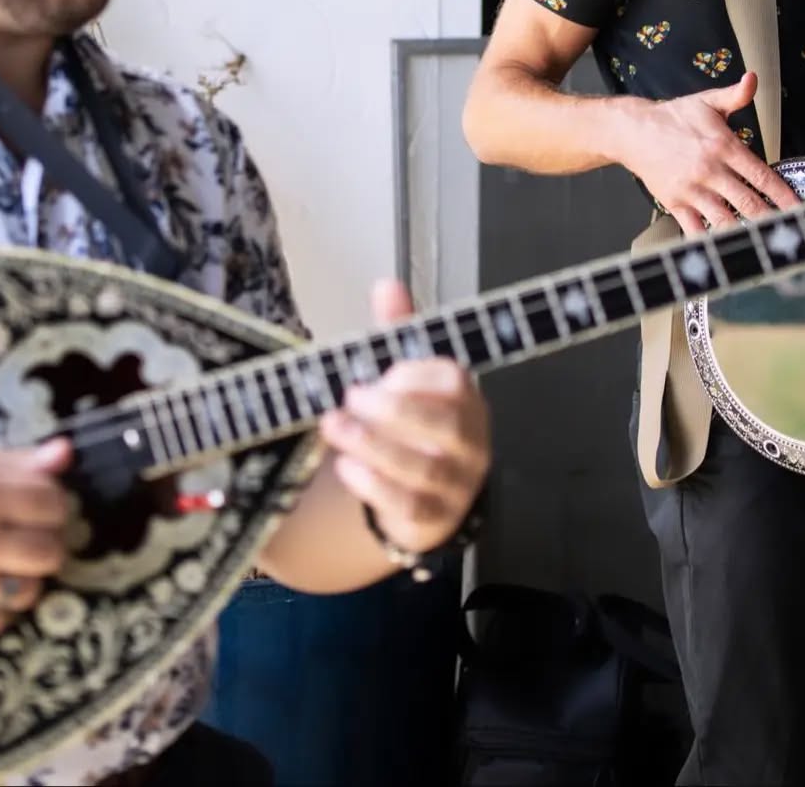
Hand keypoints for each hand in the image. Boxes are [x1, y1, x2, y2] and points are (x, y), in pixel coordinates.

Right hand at [0, 439, 72, 639]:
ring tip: (4, 563)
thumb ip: (10, 461)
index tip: (39, 502)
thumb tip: (65, 454)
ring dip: (25, 577)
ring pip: (28, 592)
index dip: (53, 501)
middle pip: (49, 551)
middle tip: (25, 534)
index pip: (53, 503)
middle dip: (46, 540)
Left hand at [319, 279, 490, 556]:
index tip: (380, 373)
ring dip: (373, 445)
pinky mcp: (433, 519)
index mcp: (467, 400)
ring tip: (333, 426)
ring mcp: (456, 484)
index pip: (455, 383)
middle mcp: (471, 442)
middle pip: (444, 427)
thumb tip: (387, 285)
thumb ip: (399, 333)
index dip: (415, 376)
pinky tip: (345, 466)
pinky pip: (408, 505)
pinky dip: (373, 485)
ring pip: (423, 468)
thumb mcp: (407, 375)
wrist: (427, 495)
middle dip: (392, 410)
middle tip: (350, 397)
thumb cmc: (416, 424)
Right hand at [622, 72, 798, 233]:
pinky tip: (725, 249)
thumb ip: (735, 96)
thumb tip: (753, 80)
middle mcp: (709, 171)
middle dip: (771, 220)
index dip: (783, 195)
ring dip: (744, 232)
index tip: (798, 208)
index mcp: (723, 147)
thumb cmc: (671, 118)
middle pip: (748, 203)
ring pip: (724, 220)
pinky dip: (710, 242)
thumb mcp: (706, 102)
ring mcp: (691, 190)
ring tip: (762, 243)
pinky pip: (695, 230)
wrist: (632, 131)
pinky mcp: (675, 203)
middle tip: (789, 232)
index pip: (761, 175)